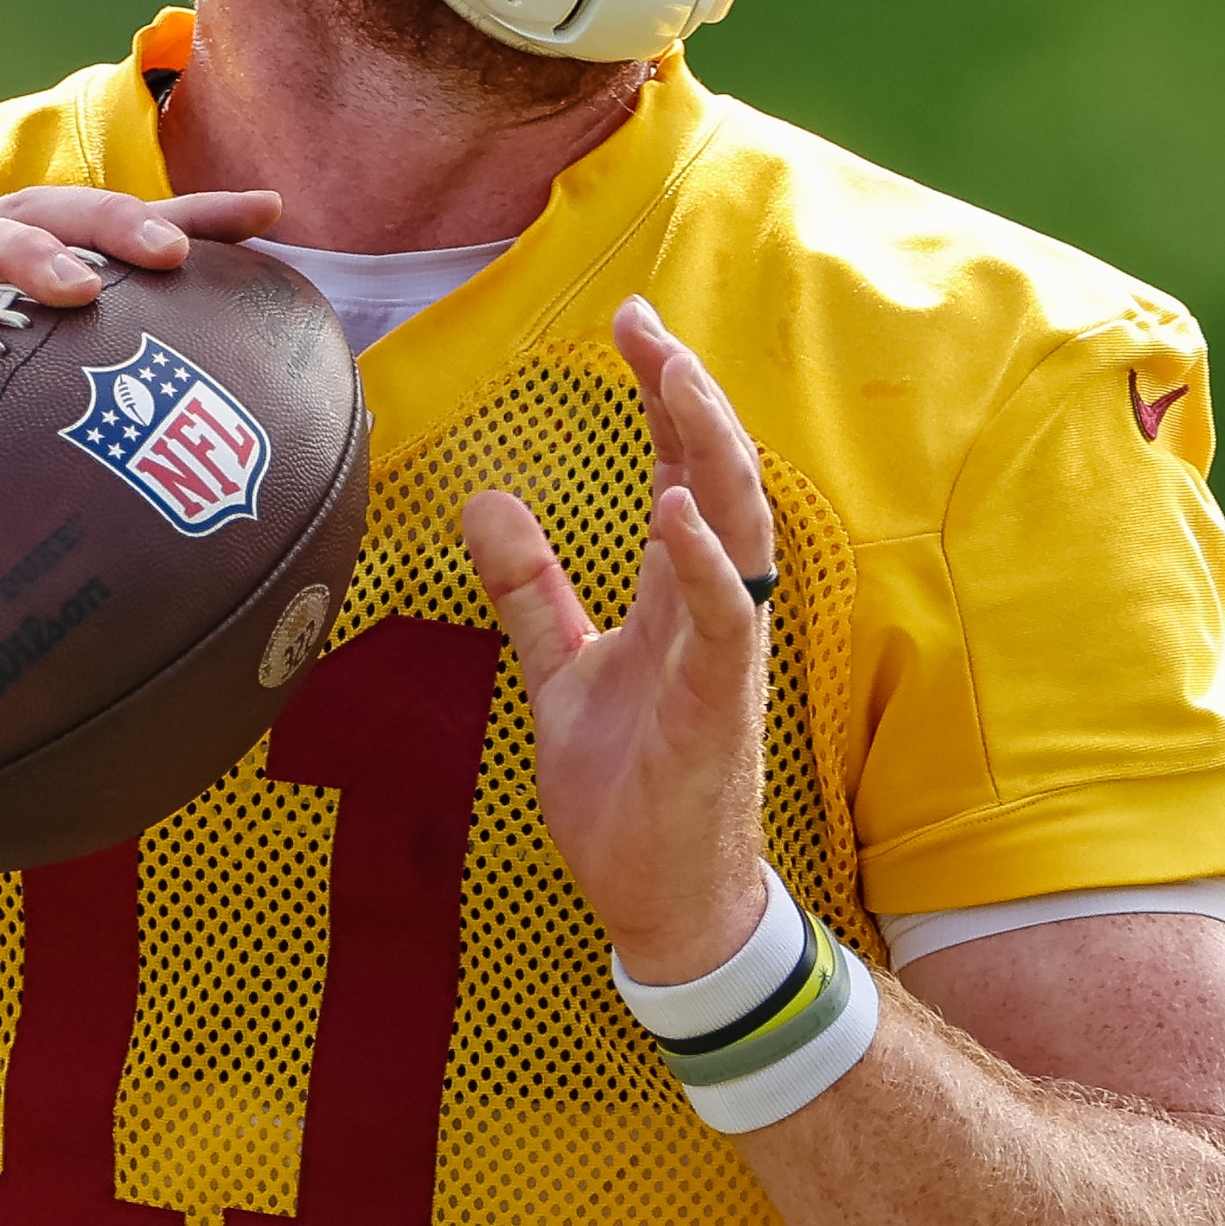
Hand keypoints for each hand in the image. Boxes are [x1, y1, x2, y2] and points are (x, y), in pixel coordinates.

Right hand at [0, 184, 283, 547]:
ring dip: (36, 253)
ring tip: (92, 282)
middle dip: (120, 220)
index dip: (189, 216)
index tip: (273, 215)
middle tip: (186, 248)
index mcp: (4, 293)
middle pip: (49, 213)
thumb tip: (181, 501)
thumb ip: (66, 448)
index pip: (107, 238)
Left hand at [461, 297, 774, 985]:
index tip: (630, 322)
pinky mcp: (719, 706)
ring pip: (739, 528)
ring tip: (674, 379)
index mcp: (678, 594)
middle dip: (687, 394)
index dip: (662, 393)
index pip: (681, 468)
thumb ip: (531, 590)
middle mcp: (712, 608)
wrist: (664, 903)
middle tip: (645, 323)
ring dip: (709, 451)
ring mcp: (723, 654)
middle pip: (718, 476)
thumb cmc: (632, 791)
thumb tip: (485, 501)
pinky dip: (707, 562)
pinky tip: (677, 507)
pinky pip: (727, 620)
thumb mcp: (562, 671)